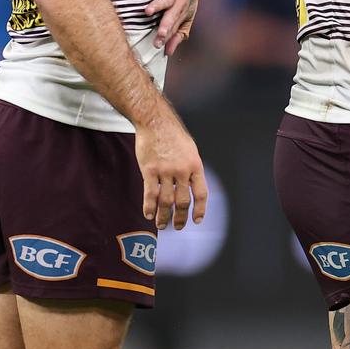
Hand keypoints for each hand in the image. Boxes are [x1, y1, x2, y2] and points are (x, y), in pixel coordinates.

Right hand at [135, 112, 207, 230]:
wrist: (155, 122)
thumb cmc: (173, 135)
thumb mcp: (190, 150)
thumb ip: (191, 168)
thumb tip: (192, 186)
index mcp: (195, 166)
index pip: (201, 193)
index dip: (200, 209)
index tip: (196, 220)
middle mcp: (182, 170)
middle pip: (182, 201)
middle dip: (180, 217)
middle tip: (177, 226)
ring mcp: (165, 171)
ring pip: (166, 201)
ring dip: (163, 216)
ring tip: (161, 225)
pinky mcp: (149, 170)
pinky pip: (150, 194)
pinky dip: (149, 207)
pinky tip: (148, 215)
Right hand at [145, 0, 197, 55]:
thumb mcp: (185, 14)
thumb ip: (178, 33)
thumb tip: (168, 52)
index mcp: (185, 11)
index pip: (175, 25)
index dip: (167, 35)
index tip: (157, 44)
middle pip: (174, 13)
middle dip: (167, 24)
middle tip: (160, 33)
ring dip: (159, 4)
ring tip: (148, 12)